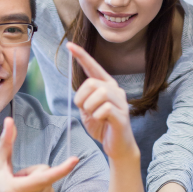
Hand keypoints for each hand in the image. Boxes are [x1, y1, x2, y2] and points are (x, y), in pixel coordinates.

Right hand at [0, 117, 77, 191]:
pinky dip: (40, 191)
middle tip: (16, 179)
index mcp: (16, 190)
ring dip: (37, 183)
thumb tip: (9, 120)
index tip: (75, 160)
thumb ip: (6, 141)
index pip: (43, 178)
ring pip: (49, 185)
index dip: (61, 169)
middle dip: (34, 172)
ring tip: (19, 188)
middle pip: (46, 175)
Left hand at [68, 42, 138, 162]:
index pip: (93, 67)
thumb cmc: (102, 126)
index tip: (70, 45)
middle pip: (92, 83)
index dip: (82, 56)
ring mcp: (121, 102)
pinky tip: (102, 121)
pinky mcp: (122, 115)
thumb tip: (81, 91)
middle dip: (81, 97)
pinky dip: (97, 116)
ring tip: (94, 116)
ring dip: (89, 108)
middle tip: (84, 109)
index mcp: (106, 86)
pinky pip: (104, 109)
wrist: (117, 146)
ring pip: (99, 94)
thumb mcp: (88, 109)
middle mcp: (116, 90)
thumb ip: (85, 97)